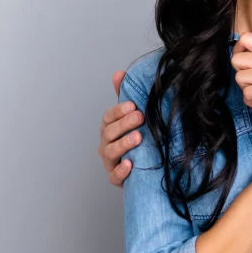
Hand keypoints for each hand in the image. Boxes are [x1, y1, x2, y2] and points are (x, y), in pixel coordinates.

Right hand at [98, 70, 142, 186]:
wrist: (145, 167)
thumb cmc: (136, 139)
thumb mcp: (132, 117)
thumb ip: (126, 96)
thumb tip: (119, 73)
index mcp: (109, 128)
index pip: (108, 117)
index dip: (119, 111)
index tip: (133, 105)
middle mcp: (106, 144)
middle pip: (108, 133)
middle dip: (124, 124)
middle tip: (140, 117)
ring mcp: (110, 162)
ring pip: (110, 153)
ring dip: (123, 145)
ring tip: (138, 138)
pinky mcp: (116, 178)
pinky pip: (114, 176)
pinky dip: (120, 171)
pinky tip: (130, 164)